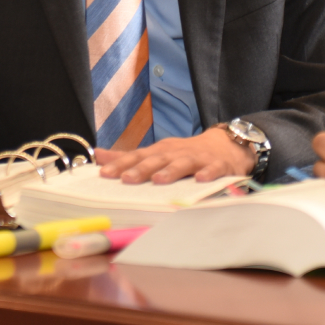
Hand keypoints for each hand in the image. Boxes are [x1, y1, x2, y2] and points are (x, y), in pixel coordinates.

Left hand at [96, 127, 253, 183]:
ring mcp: (198, 158)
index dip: (121, 165)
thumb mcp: (157, 152)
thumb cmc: (186, 153)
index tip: (104, 174)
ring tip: (159, 180)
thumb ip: (129, 157)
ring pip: (183, 163)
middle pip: (157, 160)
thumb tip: (99, 156)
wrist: (226, 144)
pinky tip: (201, 180)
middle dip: (142, 169)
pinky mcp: (218, 165)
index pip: (137, 157)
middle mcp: (176, 153)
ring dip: (171, 171)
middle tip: (127, 179)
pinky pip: (213, 169)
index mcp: (160, 152)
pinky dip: (208, 173)